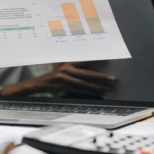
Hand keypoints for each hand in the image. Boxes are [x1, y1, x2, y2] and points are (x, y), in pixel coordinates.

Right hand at [0, 62, 114, 95]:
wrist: (40, 83)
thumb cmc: (53, 74)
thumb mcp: (62, 65)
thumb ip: (73, 64)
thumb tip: (88, 62)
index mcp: (68, 63)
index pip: (85, 60)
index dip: (97, 60)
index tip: (108, 59)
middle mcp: (67, 70)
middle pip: (88, 74)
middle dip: (101, 77)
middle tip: (112, 79)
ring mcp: (66, 79)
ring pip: (85, 84)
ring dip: (98, 87)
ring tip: (109, 88)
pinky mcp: (65, 87)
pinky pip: (80, 91)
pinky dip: (90, 92)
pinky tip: (98, 93)